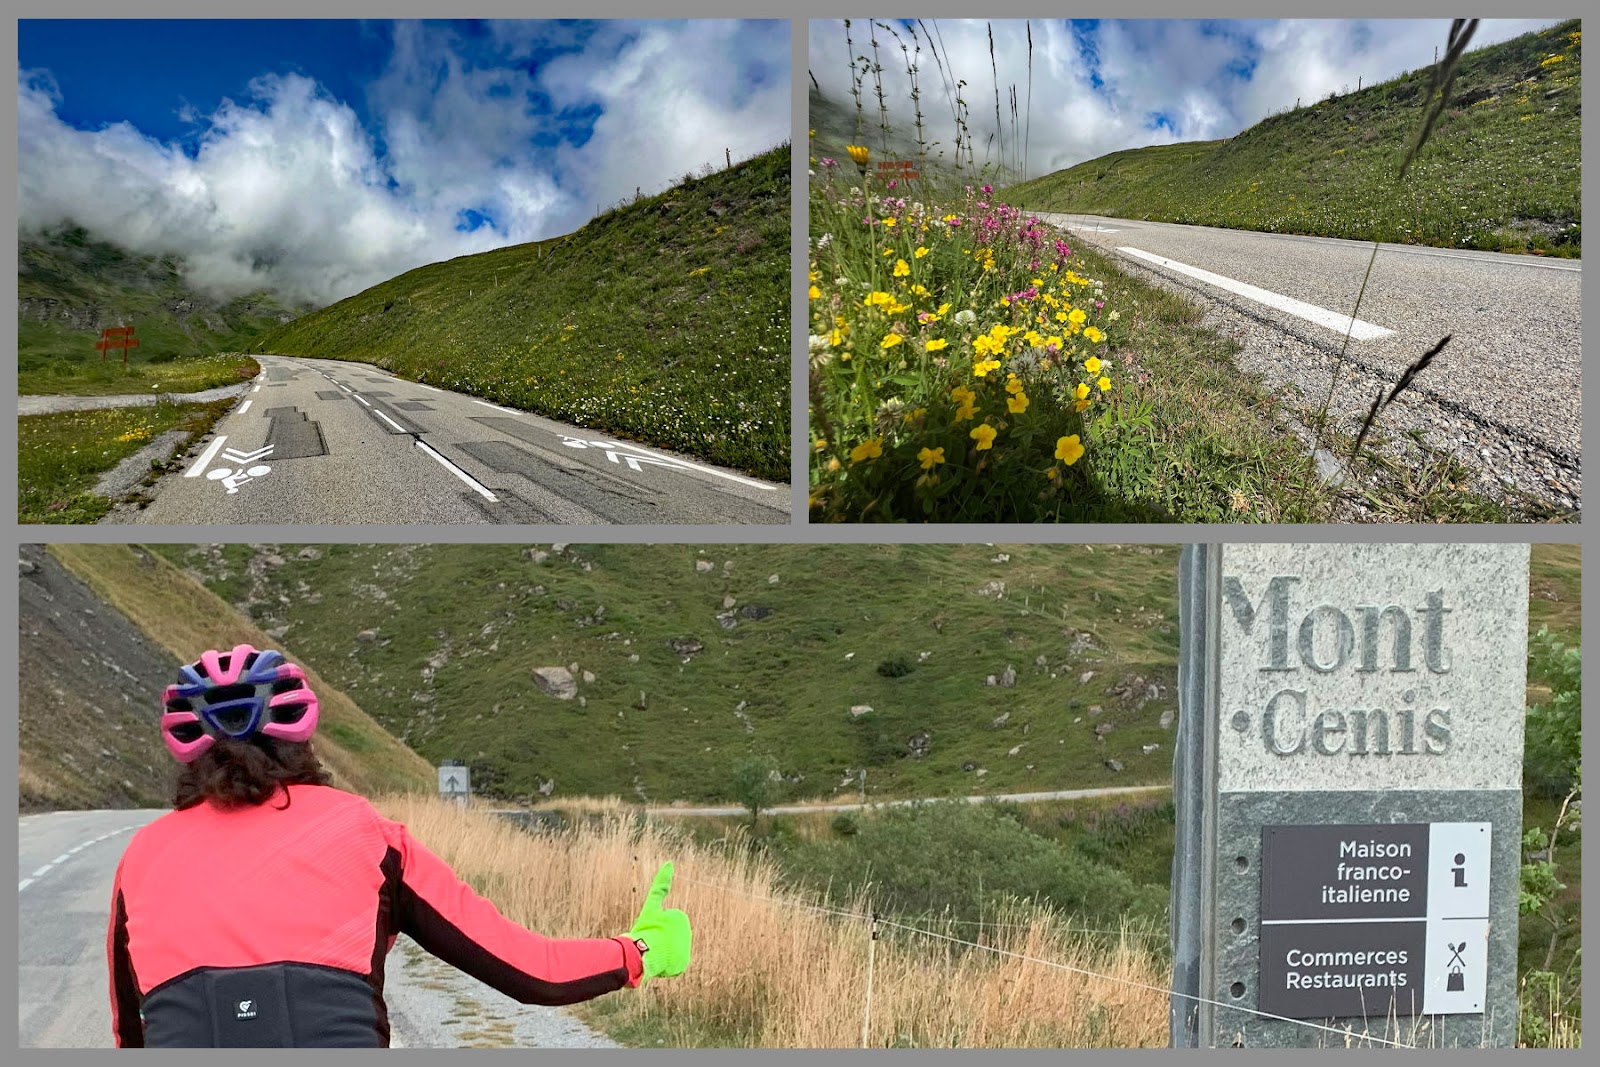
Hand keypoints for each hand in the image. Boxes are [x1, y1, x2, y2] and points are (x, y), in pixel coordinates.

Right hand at [626, 861, 690, 980]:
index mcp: (681, 919)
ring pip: (669, 950)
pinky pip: (672, 963)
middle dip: (660, 940)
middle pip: (668, 937)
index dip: (654, 928)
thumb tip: (669, 863)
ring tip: (654, 951)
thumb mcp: (651, 905)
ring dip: (661, 951)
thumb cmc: (645, 929)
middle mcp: (688, 933)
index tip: (650, 930)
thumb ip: (660, 885)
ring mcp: (686, 949)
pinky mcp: (683, 964)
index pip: (665, 925)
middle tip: (650, 941)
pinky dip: (665, 964)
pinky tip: (659, 961)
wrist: (642, 954)